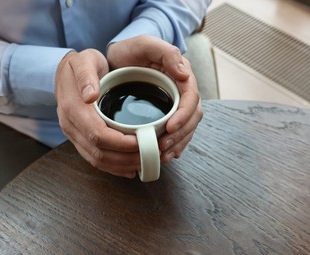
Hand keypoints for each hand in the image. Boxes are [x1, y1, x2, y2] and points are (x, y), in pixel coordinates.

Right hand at [55, 49, 139, 177]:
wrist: (66, 72)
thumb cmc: (79, 65)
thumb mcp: (85, 61)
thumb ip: (87, 76)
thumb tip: (90, 95)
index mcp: (73, 109)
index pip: (97, 134)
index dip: (121, 143)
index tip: (141, 142)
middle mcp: (71, 125)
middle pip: (99, 152)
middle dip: (126, 158)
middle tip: (150, 155)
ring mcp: (74, 134)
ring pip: (97, 160)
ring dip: (122, 165)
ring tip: (144, 161)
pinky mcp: (79, 139)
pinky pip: (94, 158)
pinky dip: (113, 167)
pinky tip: (129, 167)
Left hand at [107, 35, 202, 162]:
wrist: (117, 58)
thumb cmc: (131, 50)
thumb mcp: (146, 44)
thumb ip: (167, 53)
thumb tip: (185, 74)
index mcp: (182, 75)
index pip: (191, 99)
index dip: (184, 115)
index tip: (170, 127)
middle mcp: (181, 91)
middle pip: (192, 117)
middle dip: (181, 135)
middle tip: (163, 147)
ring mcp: (174, 103)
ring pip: (186, 128)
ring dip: (177, 144)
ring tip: (163, 155)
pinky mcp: (166, 113)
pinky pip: (176, 132)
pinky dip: (172, 145)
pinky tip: (164, 154)